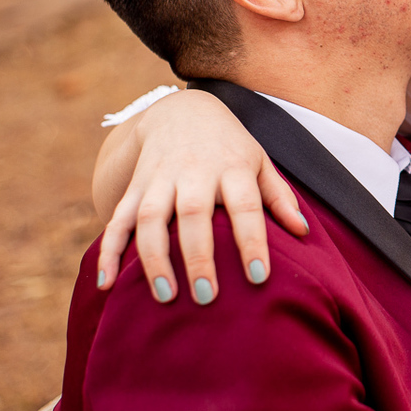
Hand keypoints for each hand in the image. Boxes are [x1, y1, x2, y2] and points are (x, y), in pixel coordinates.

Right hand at [95, 90, 307, 303]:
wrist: (183, 112)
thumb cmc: (230, 148)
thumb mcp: (260, 163)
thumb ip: (279, 197)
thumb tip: (304, 232)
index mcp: (232, 167)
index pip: (246, 206)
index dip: (252, 240)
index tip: (259, 276)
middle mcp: (195, 172)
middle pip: (194, 213)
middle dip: (198, 256)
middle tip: (207, 297)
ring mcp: (160, 178)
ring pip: (150, 217)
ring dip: (154, 258)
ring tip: (165, 297)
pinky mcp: (134, 186)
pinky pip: (118, 219)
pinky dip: (109, 250)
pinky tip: (106, 283)